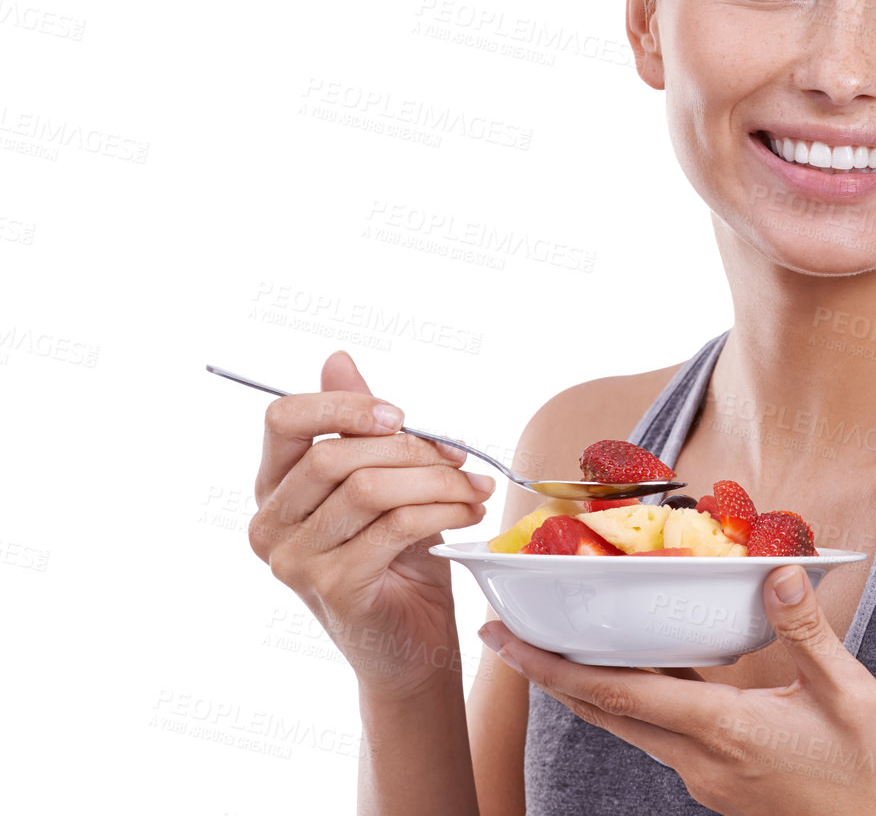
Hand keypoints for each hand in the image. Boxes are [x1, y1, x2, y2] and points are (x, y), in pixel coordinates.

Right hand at [248, 351, 494, 698]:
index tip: (401, 416)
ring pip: (369, 489)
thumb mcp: (384, 483)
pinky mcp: (332, 588)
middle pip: (336, 455)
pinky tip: (468, 515)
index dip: (343, 407)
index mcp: (274, 488)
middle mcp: (269, 524)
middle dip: (412, 449)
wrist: (411, 647)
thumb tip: (338, 358)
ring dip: (437, 482)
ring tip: (474, 490)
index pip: (282, 420)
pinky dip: (442, 512)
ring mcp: (294, 561)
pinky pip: (393, 526)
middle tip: (462, 459)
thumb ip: (360, 428)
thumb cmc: (398, 560)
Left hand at [481, 565, 875, 815]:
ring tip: (561, 645)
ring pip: (626, 726)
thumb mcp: (848, 692)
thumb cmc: (869, 771)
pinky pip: (657, 735)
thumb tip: (776, 573)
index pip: (619, 693)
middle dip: (549, 673)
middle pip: (603, 712)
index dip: (555, 665)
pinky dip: (632, 701)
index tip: (510, 638)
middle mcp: (699, 759)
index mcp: (724, 730)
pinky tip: (644, 671)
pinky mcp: (716, 783)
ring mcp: (704, 777)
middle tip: (508, 634)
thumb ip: (804, 630)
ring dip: (587, 688)